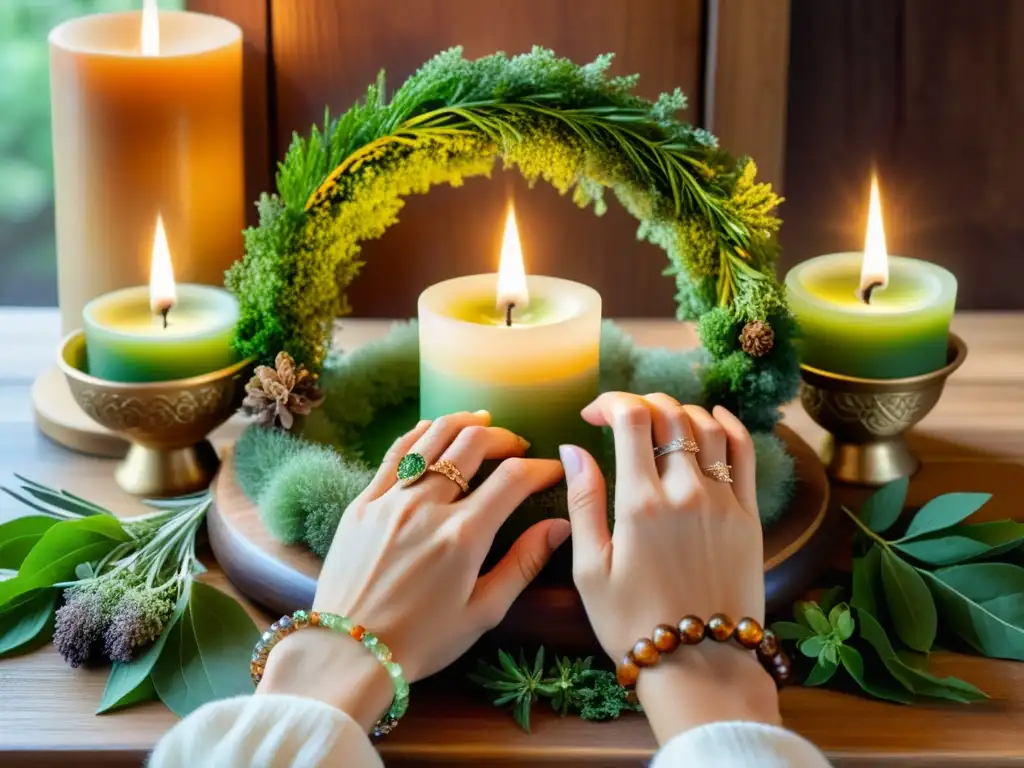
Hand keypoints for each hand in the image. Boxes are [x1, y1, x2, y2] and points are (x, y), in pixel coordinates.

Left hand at [259, 411, 569, 729]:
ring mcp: (391, 499)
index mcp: (463, 535)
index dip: (541, 467)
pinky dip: (420, 434)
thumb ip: (524, 564)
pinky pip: (395, 453)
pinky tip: (434, 429)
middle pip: (473, 445)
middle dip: (505, 438)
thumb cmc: (422, 641)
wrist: (348, 653)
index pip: (514, 479)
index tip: (554, 471)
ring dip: (464, 424)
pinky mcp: (363, 502)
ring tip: (483, 423)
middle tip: (519, 447)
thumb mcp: (483, 612)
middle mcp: (427, 506)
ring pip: (433, 438)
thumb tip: (560, 526)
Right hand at [559, 393, 778, 742]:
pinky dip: (729, 424)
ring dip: (679, 410)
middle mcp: (686, 492)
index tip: (592, 414)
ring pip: (707, 425)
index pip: (632, 418)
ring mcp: (723, 501)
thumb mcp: (591, 569)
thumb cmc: (633, 623)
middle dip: (641, 402)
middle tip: (622, 416)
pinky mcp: (748, 516)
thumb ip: (583, 501)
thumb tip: (571, 449)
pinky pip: (744, 452)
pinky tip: (713, 417)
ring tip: (659, 420)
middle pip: (670, 414)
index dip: (610, 401)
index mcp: (641, 504)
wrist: (700, 667)